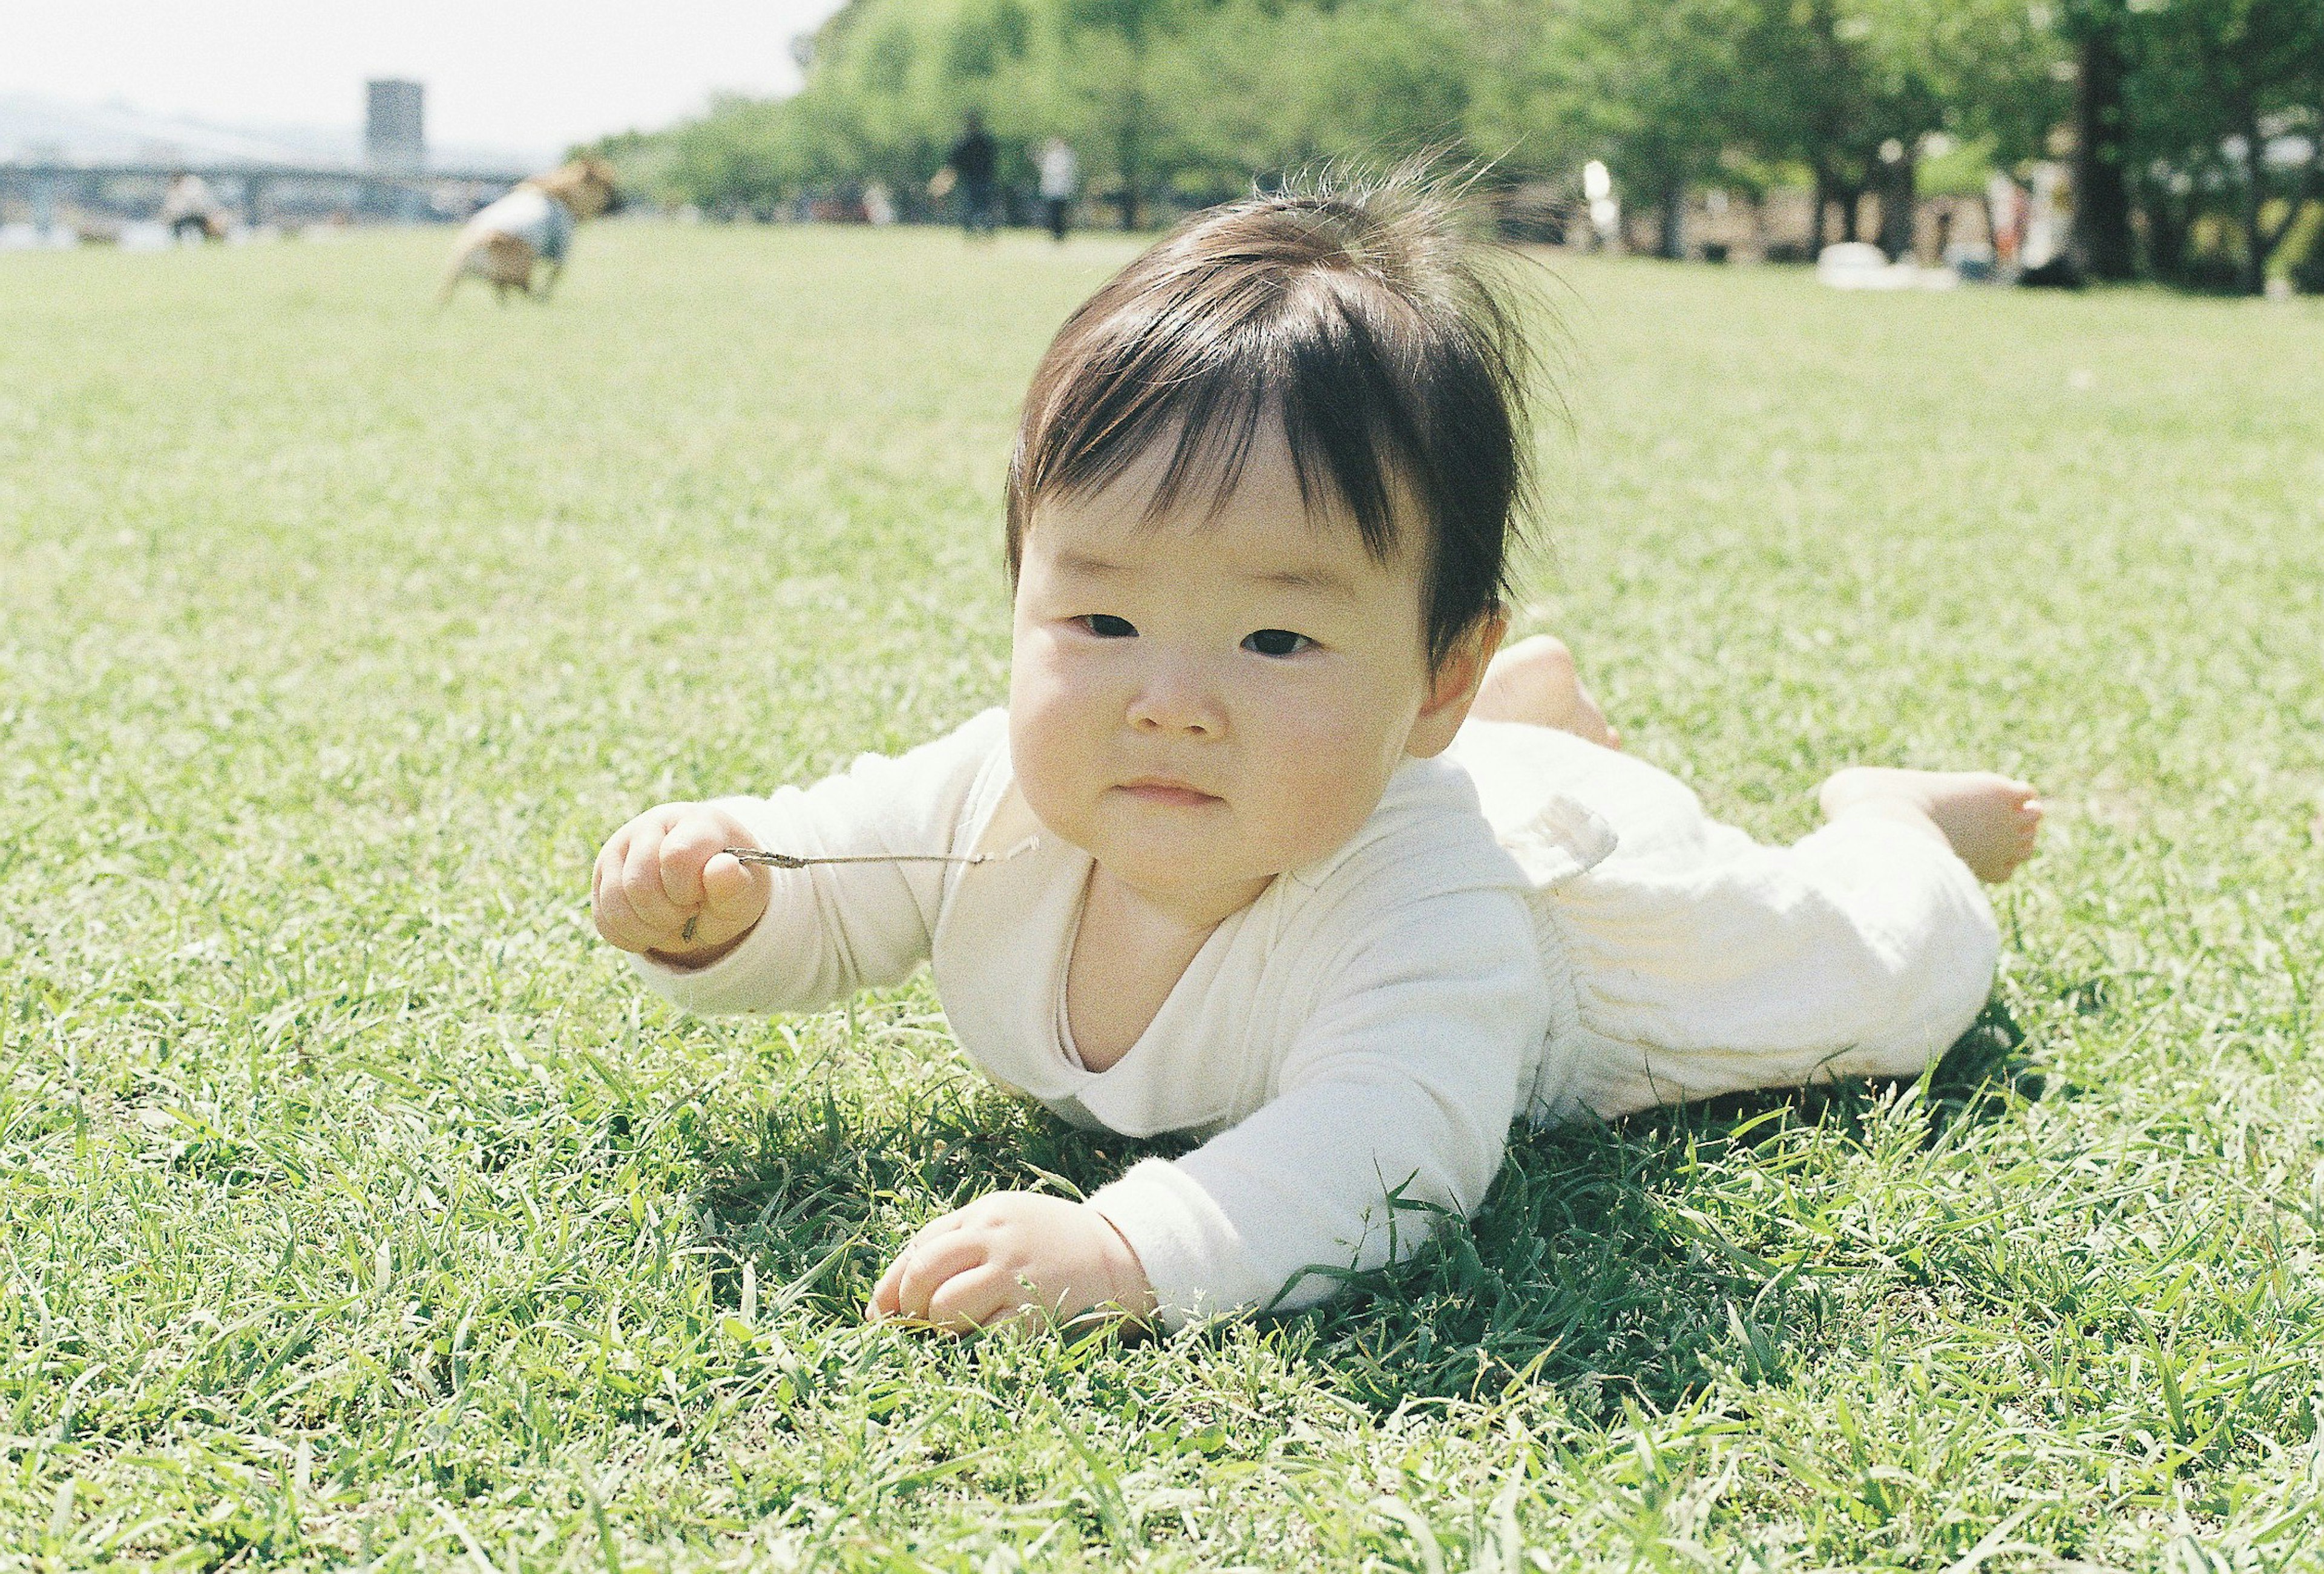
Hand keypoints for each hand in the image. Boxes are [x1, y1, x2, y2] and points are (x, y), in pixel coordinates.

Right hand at [591, 802, 771, 966]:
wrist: (706, 887)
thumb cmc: (728, 888)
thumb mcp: (745, 893)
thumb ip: (736, 885)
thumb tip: (724, 868)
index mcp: (695, 822)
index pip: (676, 856)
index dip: (687, 891)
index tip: (701, 896)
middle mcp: (652, 825)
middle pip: (639, 883)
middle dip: (666, 914)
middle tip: (687, 912)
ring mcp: (621, 847)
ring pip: (614, 900)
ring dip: (646, 929)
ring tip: (670, 922)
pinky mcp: (603, 873)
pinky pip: (602, 917)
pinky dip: (628, 936)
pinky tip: (651, 930)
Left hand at [867, 1191, 1154, 1332]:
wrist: (1125, 1255)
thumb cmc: (1055, 1246)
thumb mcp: (1007, 1224)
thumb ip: (959, 1244)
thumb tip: (897, 1293)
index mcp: (984, 1214)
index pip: (918, 1248)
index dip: (890, 1286)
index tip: (880, 1314)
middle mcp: (996, 1238)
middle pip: (923, 1274)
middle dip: (909, 1308)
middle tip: (917, 1327)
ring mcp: (1016, 1274)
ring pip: (946, 1308)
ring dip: (940, 1330)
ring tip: (956, 1335)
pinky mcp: (1036, 1310)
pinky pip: (986, 1339)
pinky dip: (973, 1350)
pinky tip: (981, 1349)